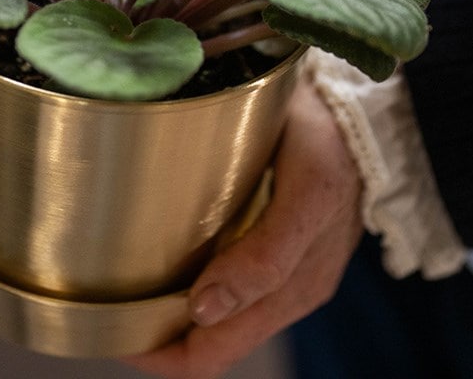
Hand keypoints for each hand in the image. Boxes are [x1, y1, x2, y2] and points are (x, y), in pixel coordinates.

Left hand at [124, 77, 363, 378]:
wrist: (362, 119)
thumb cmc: (329, 146)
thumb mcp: (305, 195)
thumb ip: (265, 257)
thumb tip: (204, 310)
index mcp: (293, 286)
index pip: (216, 350)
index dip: (164, 353)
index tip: (116, 330)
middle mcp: (290, 291)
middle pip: (215, 344)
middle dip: (161, 339)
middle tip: (110, 312)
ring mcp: (289, 276)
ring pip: (224, 321)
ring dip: (177, 318)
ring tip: (130, 290)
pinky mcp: (288, 257)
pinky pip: (238, 292)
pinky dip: (198, 292)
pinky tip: (171, 265)